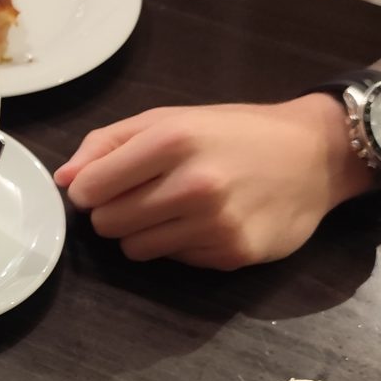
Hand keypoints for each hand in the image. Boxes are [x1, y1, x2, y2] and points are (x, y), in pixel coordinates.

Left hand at [51, 95, 378, 269]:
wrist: (316, 155)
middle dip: (114, 212)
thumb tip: (65, 179)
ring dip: (143, 232)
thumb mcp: (172, 119)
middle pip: (107, 223)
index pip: (90, 188)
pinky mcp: (231, 254)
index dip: (88, 190)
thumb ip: (110, 143)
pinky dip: (180, 246)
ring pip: (135, 249)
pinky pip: (174, 261)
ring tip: (174, 209)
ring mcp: (214, 224)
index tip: (103, 185)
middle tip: (142, 196)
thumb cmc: (235, 133)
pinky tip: (206, 222)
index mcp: (172, 140)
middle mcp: (193, 184)